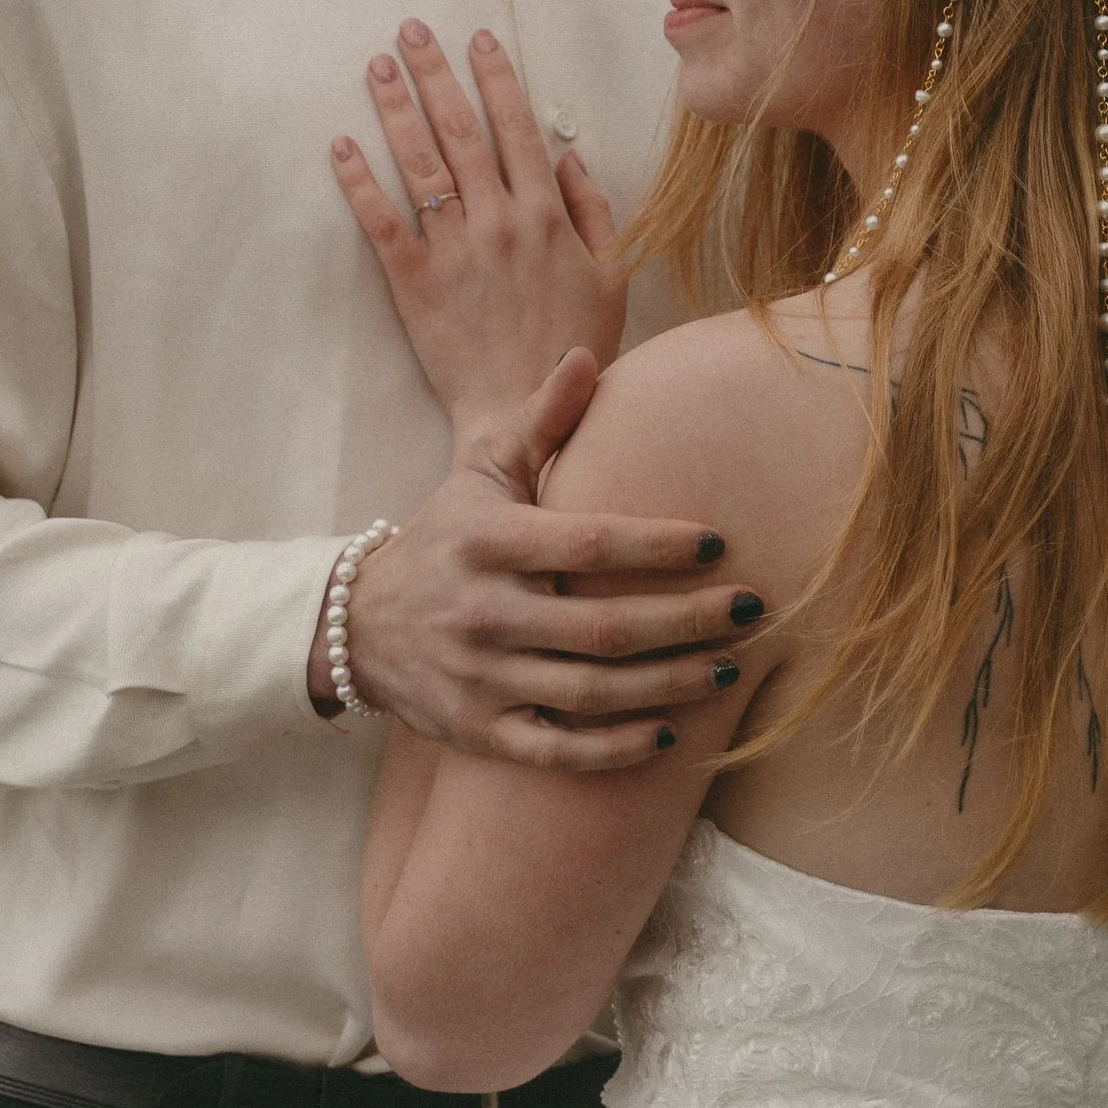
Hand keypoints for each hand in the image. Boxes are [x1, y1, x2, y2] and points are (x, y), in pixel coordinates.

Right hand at [307, 352, 755, 769]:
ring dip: (667, 685)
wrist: (356, 624)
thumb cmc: (445, 537)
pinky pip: (555, 750)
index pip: (588, 543)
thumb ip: (539, 420)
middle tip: (751, 610)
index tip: (719, 542)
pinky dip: (612, 749)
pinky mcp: (478, 732)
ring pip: (589, 692)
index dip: (656, 544)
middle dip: (686, 621)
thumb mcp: (481, 470)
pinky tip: (667, 734)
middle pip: (603, 626)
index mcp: (491, 543)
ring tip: (729, 669)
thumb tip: (587, 357)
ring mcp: (480, 678)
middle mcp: (484, 612)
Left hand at [330, 21, 625, 427]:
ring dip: (396, 110)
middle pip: (460, 132)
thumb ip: (594, 210)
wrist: (527, 415)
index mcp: (545, 215)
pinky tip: (341, 144)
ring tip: (376, 67)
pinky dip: (359, 182)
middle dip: (434, 74)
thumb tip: (567, 155)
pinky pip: (381, 223)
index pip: (516, 128)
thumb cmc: (576, 347)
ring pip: (420, 165)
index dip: (495, 78)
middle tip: (410, 30)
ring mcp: (454, 250)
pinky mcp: (415, 283)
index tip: (476, 38)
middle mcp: (498, 221)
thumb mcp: (612, 275)